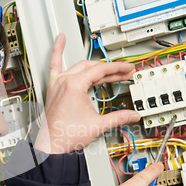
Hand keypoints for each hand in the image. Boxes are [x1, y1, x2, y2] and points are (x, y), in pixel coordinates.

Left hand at [35, 33, 139, 153]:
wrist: (52, 145)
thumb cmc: (67, 135)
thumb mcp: (98, 125)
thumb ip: (118, 117)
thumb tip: (133, 115)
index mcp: (74, 85)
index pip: (101, 70)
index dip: (118, 69)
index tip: (128, 69)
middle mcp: (64, 80)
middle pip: (92, 67)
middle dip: (110, 69)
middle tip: (123, 73)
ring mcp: (57, 83)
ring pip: (79, 66)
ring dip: (94, 65)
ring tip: (107, 65)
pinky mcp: (53, 88)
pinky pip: (54, 64)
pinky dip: (57, 51)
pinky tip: (60, 40)